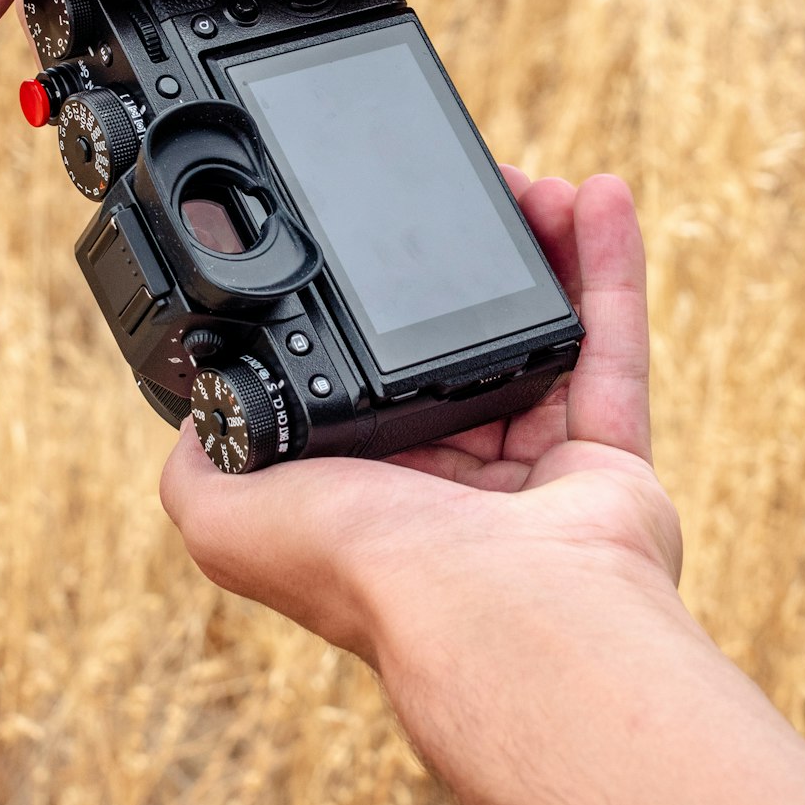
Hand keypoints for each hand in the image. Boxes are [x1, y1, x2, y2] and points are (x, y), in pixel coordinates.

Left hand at [159, 178, 804, 804]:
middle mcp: (451, 482)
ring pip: (536, 335)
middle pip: (459, 343)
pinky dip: (608, 271)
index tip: (380, 235)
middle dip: (463, 266)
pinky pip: (611, 346)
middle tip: (471, 196)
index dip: (374, 301)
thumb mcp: (228, 519)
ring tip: (533, 186)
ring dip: (537, 254)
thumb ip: (200, 466)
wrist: (505, 617)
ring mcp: (534, 470)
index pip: (369, 372)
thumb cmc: (370, 570)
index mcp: (369, 488)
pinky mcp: (608, 458)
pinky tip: (597, 197)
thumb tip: (192, 411)